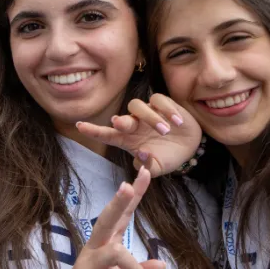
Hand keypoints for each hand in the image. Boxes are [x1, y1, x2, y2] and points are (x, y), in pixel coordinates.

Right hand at [52, 168, 164, 268]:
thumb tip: (161, 264)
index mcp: (105, 245)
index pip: (121, 216)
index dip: (132, 196)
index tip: (144, 173)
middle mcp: (95, 249)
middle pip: (106, 220)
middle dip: (118, 203)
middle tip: (128, 186)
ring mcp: (87, 265)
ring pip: (115, 253)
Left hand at [75, 94, 201, 176]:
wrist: (190, 147)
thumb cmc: (168, 157)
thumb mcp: (158, 168)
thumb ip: (148, 167)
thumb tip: (141, 156)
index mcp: (127, 140)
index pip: (107, 134)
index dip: (93, 130)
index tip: (79, 126)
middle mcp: (134, 124)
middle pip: (122, 118)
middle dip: (120, 121)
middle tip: (121, 124)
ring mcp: (147, 113)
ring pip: (138, 106)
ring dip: (150, 118)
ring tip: (165, 131)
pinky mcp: (163, 104)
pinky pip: (158, 100)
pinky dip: (167, 110)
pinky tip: (177, 122)